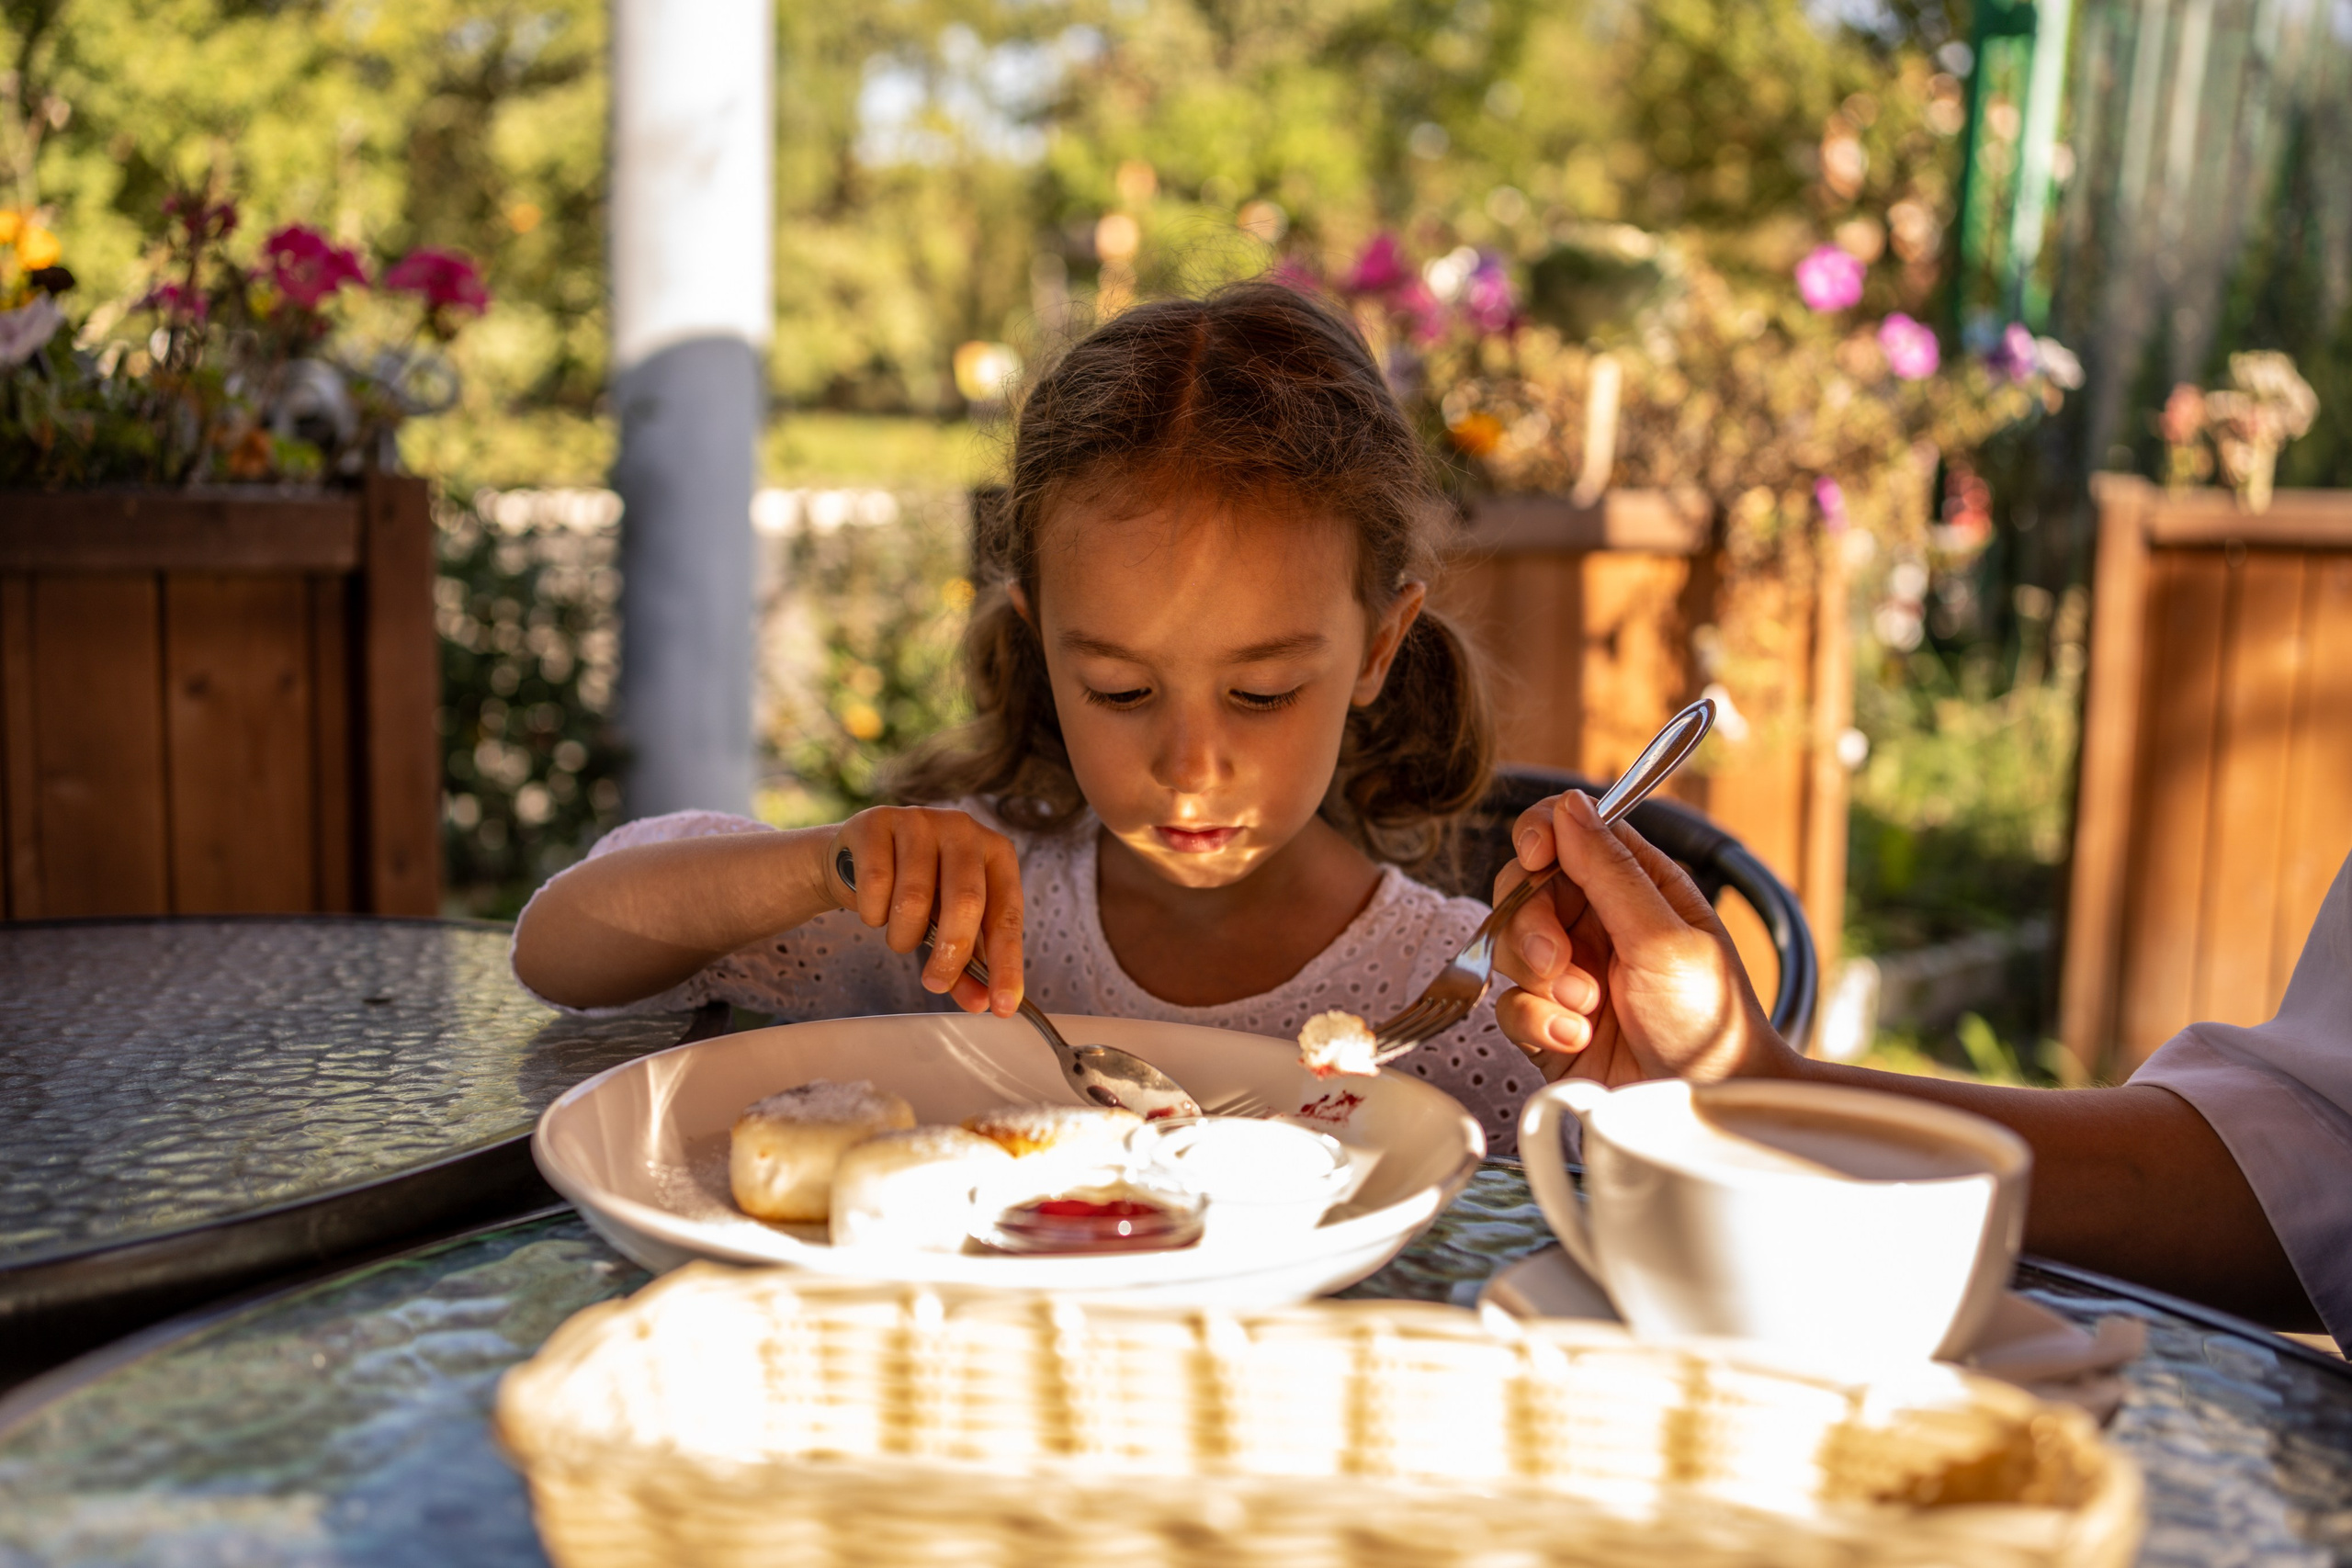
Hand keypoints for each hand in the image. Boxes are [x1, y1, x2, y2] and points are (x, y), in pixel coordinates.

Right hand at [826, 806, 1023, 1016]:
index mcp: (996, 853)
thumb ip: (968, 965)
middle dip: (950, 955)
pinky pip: (875, 884)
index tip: (1001, 1006)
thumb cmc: (917, 894)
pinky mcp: (877, 822)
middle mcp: (963, 829)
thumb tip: (981, 1003)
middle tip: (935, 983)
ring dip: (903, 936)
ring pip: (914, 899)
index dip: (1006, 964)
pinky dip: (873, 914)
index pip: (1008, 915)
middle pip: (965, 902)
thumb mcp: (948, 927)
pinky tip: (875, 909)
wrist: (857, 861)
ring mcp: (920, 820)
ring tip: (899, 937)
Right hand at [1490, 790, 1793, 1083]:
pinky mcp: (1548, 1022)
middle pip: (1524, 889)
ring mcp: (1571, 973)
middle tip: (1558, 958)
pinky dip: (1539, 1023)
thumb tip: (1569, 805)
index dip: (1541, 835)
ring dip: (1542, 981)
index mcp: (1636, 887)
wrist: (1706, 1104)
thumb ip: (1610, 870)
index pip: (1571, 832)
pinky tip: (1576, 1038)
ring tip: (1586, 1009)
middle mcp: (1598, 924)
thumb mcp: (1664, 936)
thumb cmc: (1711, 1022)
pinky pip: (1511, 1005)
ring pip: (1509, 947)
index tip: (1534, 856)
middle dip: (1531, 924)